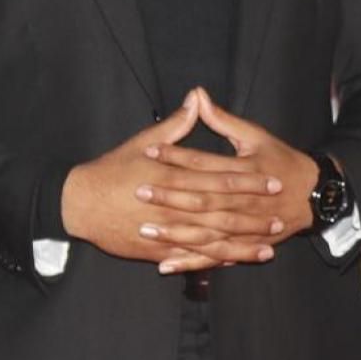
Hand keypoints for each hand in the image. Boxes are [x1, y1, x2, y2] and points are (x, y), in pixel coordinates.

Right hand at [60, 93, 285, 268]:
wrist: (79, 202)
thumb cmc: (111, 169)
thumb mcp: (142, 141)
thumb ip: (175, 126)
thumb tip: (196, 98)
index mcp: (173, 175)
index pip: (219, 177)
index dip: (248, 180)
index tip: (272, 179)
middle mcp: (173, 205)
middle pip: (221, 211)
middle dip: (253, 215)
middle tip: (281, 216)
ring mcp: (166, 231)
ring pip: (211, 240)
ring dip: (241, 244)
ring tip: (269, 247)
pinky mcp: (156, 250)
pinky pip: (191, 257)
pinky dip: (214, 260)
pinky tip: (234, 261)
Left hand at [138, 87, 320, 271]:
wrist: (314, 195)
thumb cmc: (281, 161)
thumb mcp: (256, 136)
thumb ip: (223, 119)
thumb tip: (198, 95)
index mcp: (244, 170)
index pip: (204, 162)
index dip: (176, 156)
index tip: (149, 151)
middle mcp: (243, 200)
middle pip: (201, 198)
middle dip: (169, 196)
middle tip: (139, 191)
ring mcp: (244, 227)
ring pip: (205, 232)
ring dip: (175, 233)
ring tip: (145, 229)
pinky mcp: (244, 246)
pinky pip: (214, 257)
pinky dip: (190, 263)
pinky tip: (165, 265)